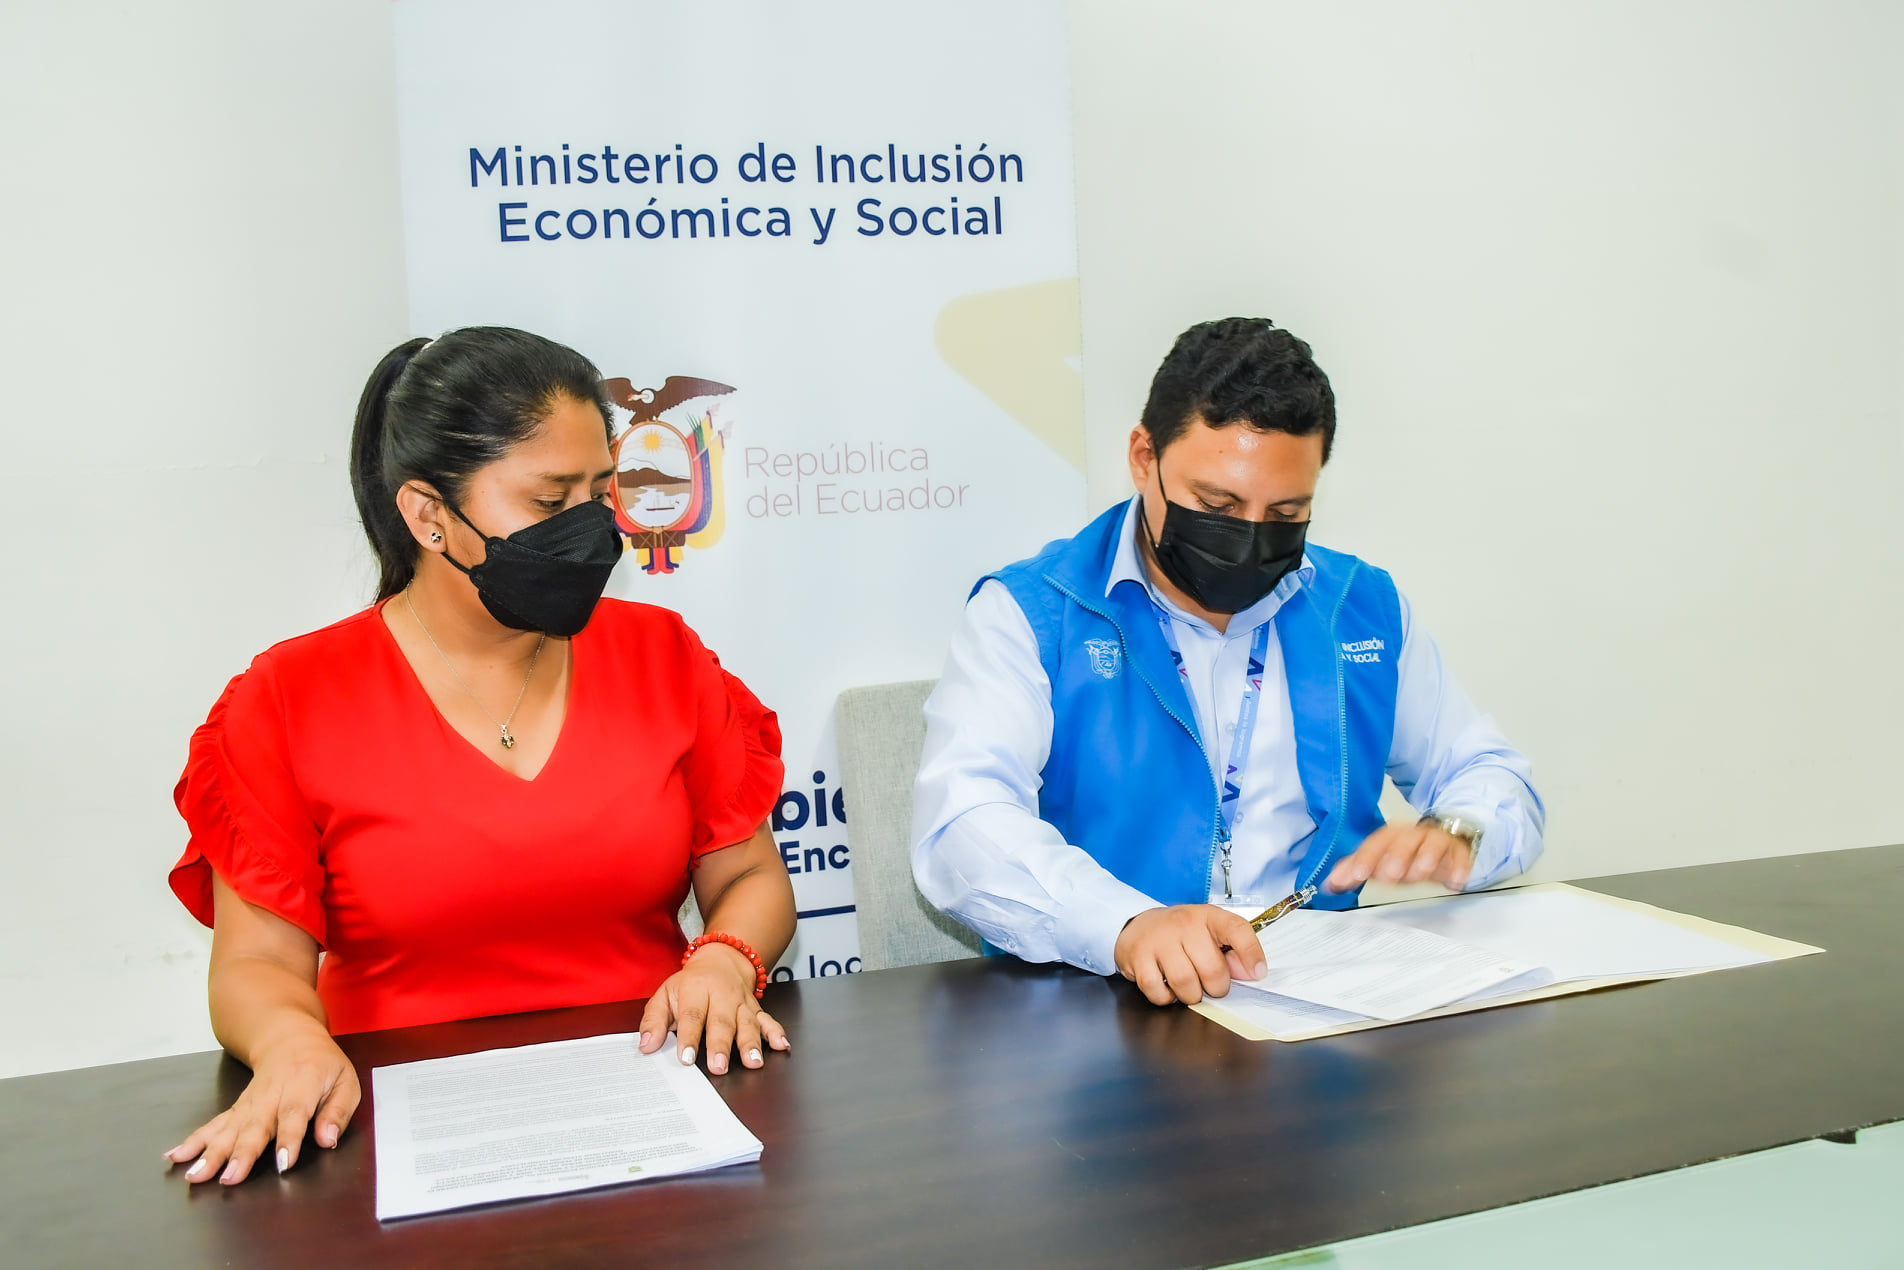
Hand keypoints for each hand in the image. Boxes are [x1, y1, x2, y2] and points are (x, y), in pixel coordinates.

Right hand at [163, 1023, 358, 1183]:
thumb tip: (328, 1140)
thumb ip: (338, 1112)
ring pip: (228, 1128)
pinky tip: (175, 1156)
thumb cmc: (323, 1064)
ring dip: (210, 1153)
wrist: (290, 1038)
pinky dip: (193, 1141)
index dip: (289, 1139)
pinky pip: (213, 1125)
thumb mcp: (345, 1081)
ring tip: (196, 1176)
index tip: (283, 1163)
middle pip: (254, 1126)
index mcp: (302, 1084)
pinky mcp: (236, 1109)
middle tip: (228, 1178)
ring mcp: (249, 1102)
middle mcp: (271, 1094)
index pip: (294, 1114)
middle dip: (241, 1154)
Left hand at [638, 943, 789, 1073]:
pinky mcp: (756, 1009)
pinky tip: (783, 1046)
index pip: (692, 1014)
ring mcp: (742, 1003)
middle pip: (722, 1021)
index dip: (689, 1037)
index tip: (686, 1059)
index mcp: (695, 989)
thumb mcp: (665, 994)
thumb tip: (646, 1045)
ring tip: (753, 1062)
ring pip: (748, 1023)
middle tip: (719, 1067)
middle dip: (721, 1045)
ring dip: (752, 1043)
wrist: (721, 959)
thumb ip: (654, 1020)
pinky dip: (777, 1033)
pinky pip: (769, 1020)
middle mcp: (721, 995)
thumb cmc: (690, 984)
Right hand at [1113, 905, 1266, 1005]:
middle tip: (1211, 986)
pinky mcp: (1138, 956)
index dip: (1251, 953)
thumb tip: (1252, 973)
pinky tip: (1167, 987)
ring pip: (1185, 983)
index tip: (1258, 974)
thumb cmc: (1181, 934)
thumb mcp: (1209, 934)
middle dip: (1216, 988)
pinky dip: (1165, 998)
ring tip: (1189, 987)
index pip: (1236, 929)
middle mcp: (1183, 923)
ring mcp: (1159, 939)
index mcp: (1207, 916)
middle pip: (1212, 969)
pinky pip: (1157, 990)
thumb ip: (1233, 952)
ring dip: (1190, 995)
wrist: (1138, 925)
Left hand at [1324, 820, 1473, 893]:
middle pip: (1403, 842)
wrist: (1444, 837)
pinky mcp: (1458, 852)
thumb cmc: (1407, 852)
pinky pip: (1460, 857)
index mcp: (1391, 835)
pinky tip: (1455, 881)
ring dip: (1425, 858)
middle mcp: (1412, 835)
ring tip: (1420, 873)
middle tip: (1388, 875)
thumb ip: (1355, 870)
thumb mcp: (1381, 858)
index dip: (1364, 859)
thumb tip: (1329, 885)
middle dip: (1395, 857)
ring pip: (1431, 845)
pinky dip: (1459, 868)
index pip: (1374, 844)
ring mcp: (1437, 842)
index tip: (1355, 875)